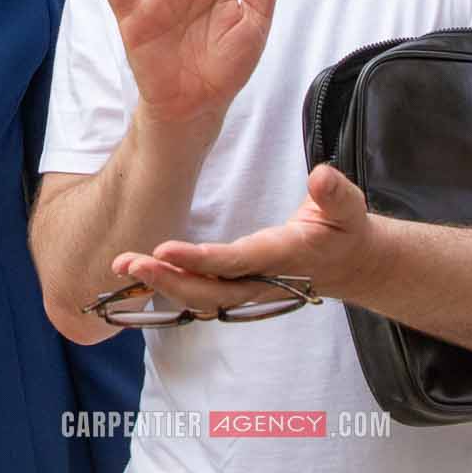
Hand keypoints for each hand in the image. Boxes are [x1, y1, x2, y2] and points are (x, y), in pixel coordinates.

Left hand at [115, 163, 374, 314]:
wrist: (350, 264)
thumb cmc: (344, 229)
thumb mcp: (348, 207)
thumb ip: (336, 194)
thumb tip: (321, 175)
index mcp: (284, 258)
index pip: (236, 262)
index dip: (201, 260)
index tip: (165, 249)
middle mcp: (261, 280)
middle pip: (208, 290)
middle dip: (167, 279)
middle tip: (126, 262)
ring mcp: (247, 288)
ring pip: (199, 296)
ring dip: (160, 283)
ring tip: (121, 265)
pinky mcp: (235, 287)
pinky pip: (199, 292)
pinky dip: (168, 284)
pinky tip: (136, 271)